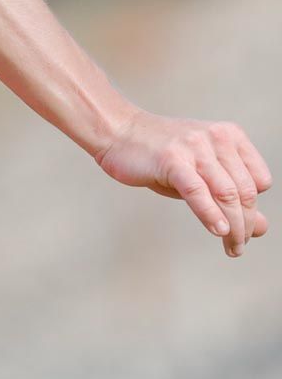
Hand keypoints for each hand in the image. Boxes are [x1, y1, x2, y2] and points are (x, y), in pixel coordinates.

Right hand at [96, 109, 271, 256]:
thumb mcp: (201, 173)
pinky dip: (211, 214)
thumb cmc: (160, 156)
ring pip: (226, 194)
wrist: (117, 131)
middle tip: (238, 246)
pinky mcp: (172, 159)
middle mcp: (216, 138)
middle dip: (246, 225)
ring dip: (234, 228)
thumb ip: (231, 197)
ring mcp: (194, 147)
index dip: (254, 207)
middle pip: (245, 191)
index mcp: (229, 136)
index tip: (243, 227)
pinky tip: (218, 231)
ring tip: (232, 247)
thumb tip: (261, 228)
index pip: (260, 180)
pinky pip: (198, 191)